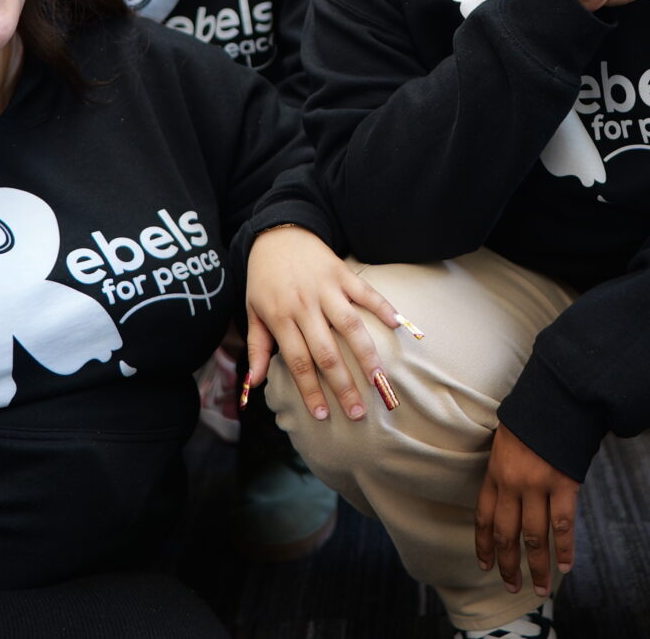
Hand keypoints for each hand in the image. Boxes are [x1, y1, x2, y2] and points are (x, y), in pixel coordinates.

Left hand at [244, 225, 406, 424]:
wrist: (278, 234)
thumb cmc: (264, 279)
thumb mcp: (252, 311)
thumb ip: (257, 347)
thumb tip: (255, 383)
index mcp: (281, 317)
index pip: (298, 362)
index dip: (310, 390)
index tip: (323, 416)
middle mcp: (305, 305)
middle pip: (326, 351)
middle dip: (343, 385)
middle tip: (358, 412)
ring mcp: (326, 288)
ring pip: (350, 326)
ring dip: (366, 355)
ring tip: (380, 380)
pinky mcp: (342, 273)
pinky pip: (366, 292)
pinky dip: (382, 307)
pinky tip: (397, 325)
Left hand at [476, 425, 579, 596]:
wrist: (558, 393)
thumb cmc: (534, 414)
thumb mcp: (507, 439)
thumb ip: (506, 468)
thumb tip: (509, 495)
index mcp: (495, 472)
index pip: (483, 518)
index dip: (484, 546)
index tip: (486, 566)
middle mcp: (511, 483)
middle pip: (506, 534)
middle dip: (509, 565)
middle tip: (513, 588)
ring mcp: (537, 484)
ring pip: (534, 537)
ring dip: (537, 566)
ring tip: (541, 588)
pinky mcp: (563, 483)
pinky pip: (563, 524)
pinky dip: (565, 548)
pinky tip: (566, 565)